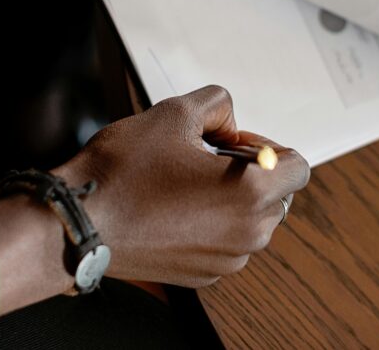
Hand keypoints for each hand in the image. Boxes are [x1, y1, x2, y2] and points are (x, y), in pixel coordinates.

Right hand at [56, 85, 309, 286]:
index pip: (298, 166)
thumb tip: (228, 120)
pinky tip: (171, 208)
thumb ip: (217, 103)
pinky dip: (208, 225)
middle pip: (275, 194)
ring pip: (249, 220)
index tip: (231, 142)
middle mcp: (248, 234)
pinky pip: (223, 243)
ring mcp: (226, 260)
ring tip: (182, 183)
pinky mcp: (203, 275)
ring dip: (228, 199)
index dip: (267, 145)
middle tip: (202, 157)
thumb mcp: (174, 113)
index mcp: (252, 194)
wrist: (80, 222)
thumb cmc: (124, 172)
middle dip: (248, 171)